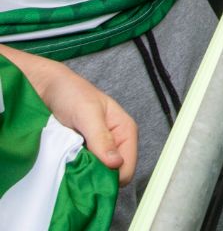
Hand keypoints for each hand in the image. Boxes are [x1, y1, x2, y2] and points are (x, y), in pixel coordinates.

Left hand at [10, 50, 137, 185]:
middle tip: (75, 174)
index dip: (110, 179)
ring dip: (84, 178)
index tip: (88, 181)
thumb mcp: (87, 113)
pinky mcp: (83, 155)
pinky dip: (75, 175)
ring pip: (98, 177)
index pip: (127, 168)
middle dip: (96, 179)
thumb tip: (116, 164)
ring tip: (67, 170)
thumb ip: (102, 138)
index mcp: (125, 131)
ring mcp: (98, 151)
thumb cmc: (72, 94)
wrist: (47, 89)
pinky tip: (64, 170)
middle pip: (113, 176)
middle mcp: (115, 144)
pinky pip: (84, 173)